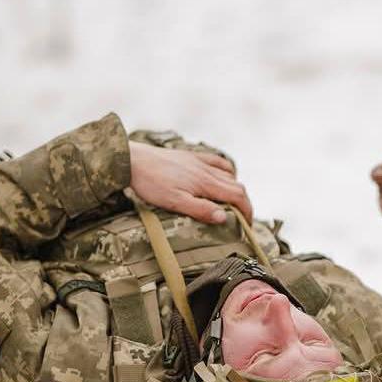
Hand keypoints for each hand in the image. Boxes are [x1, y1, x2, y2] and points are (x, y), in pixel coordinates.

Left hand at [129, 142, 252, 223]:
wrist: (133, 159)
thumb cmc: (151, 183)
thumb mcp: (175, 202)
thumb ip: (200, 209)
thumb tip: (223, 217)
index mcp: (206, 183)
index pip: (238, 196)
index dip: (248, 211)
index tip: (248, 224)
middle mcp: (207, 171)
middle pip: (236, 185)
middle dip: (244, 202)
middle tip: (242, 217)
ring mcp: (199, 162)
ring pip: (228, 173)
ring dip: (235, 187)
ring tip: (232, 201)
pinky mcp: (190, 156)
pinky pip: (216, 160)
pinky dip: (225, 170)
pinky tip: (221, 175)